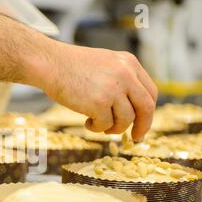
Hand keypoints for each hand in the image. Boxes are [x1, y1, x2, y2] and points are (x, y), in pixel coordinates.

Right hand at [39, 44, 156, 140]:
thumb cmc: (72, 66)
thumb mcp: (105, 64)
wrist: (51, 64)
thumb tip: (132, 110)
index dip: (147, 112)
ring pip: (125, 120)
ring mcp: (113, 89)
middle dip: (142, 127)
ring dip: (112, 128)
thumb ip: (122, 80)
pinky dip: (96, 128)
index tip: (141, 124)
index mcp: (129, 63)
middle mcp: (126, 75)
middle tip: (134, 138)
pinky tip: (86, 122)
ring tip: (98, 125)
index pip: (150, 92)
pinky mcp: (98, 103)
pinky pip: (105, 124)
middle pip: (146, 107)